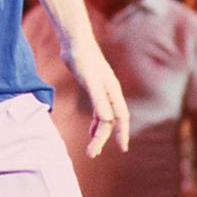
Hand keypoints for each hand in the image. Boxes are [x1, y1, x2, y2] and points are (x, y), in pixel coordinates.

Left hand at [65, 42, 130, 157]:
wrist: (74, 43)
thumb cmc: (83, 59)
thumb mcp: (89, 81)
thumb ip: (98, 100)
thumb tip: (107, 121)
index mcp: (112, 91)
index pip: (120, 117)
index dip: (121, 133)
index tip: (122, 149)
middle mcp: (110, 93)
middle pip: (110, 121)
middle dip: (103, 138)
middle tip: (92, 154)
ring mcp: (102, 91)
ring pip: (104, 118)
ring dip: (98, 133)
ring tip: (92, 149)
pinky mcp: (92, 88)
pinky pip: (98, 111)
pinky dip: (95, 123)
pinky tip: (91, 132)